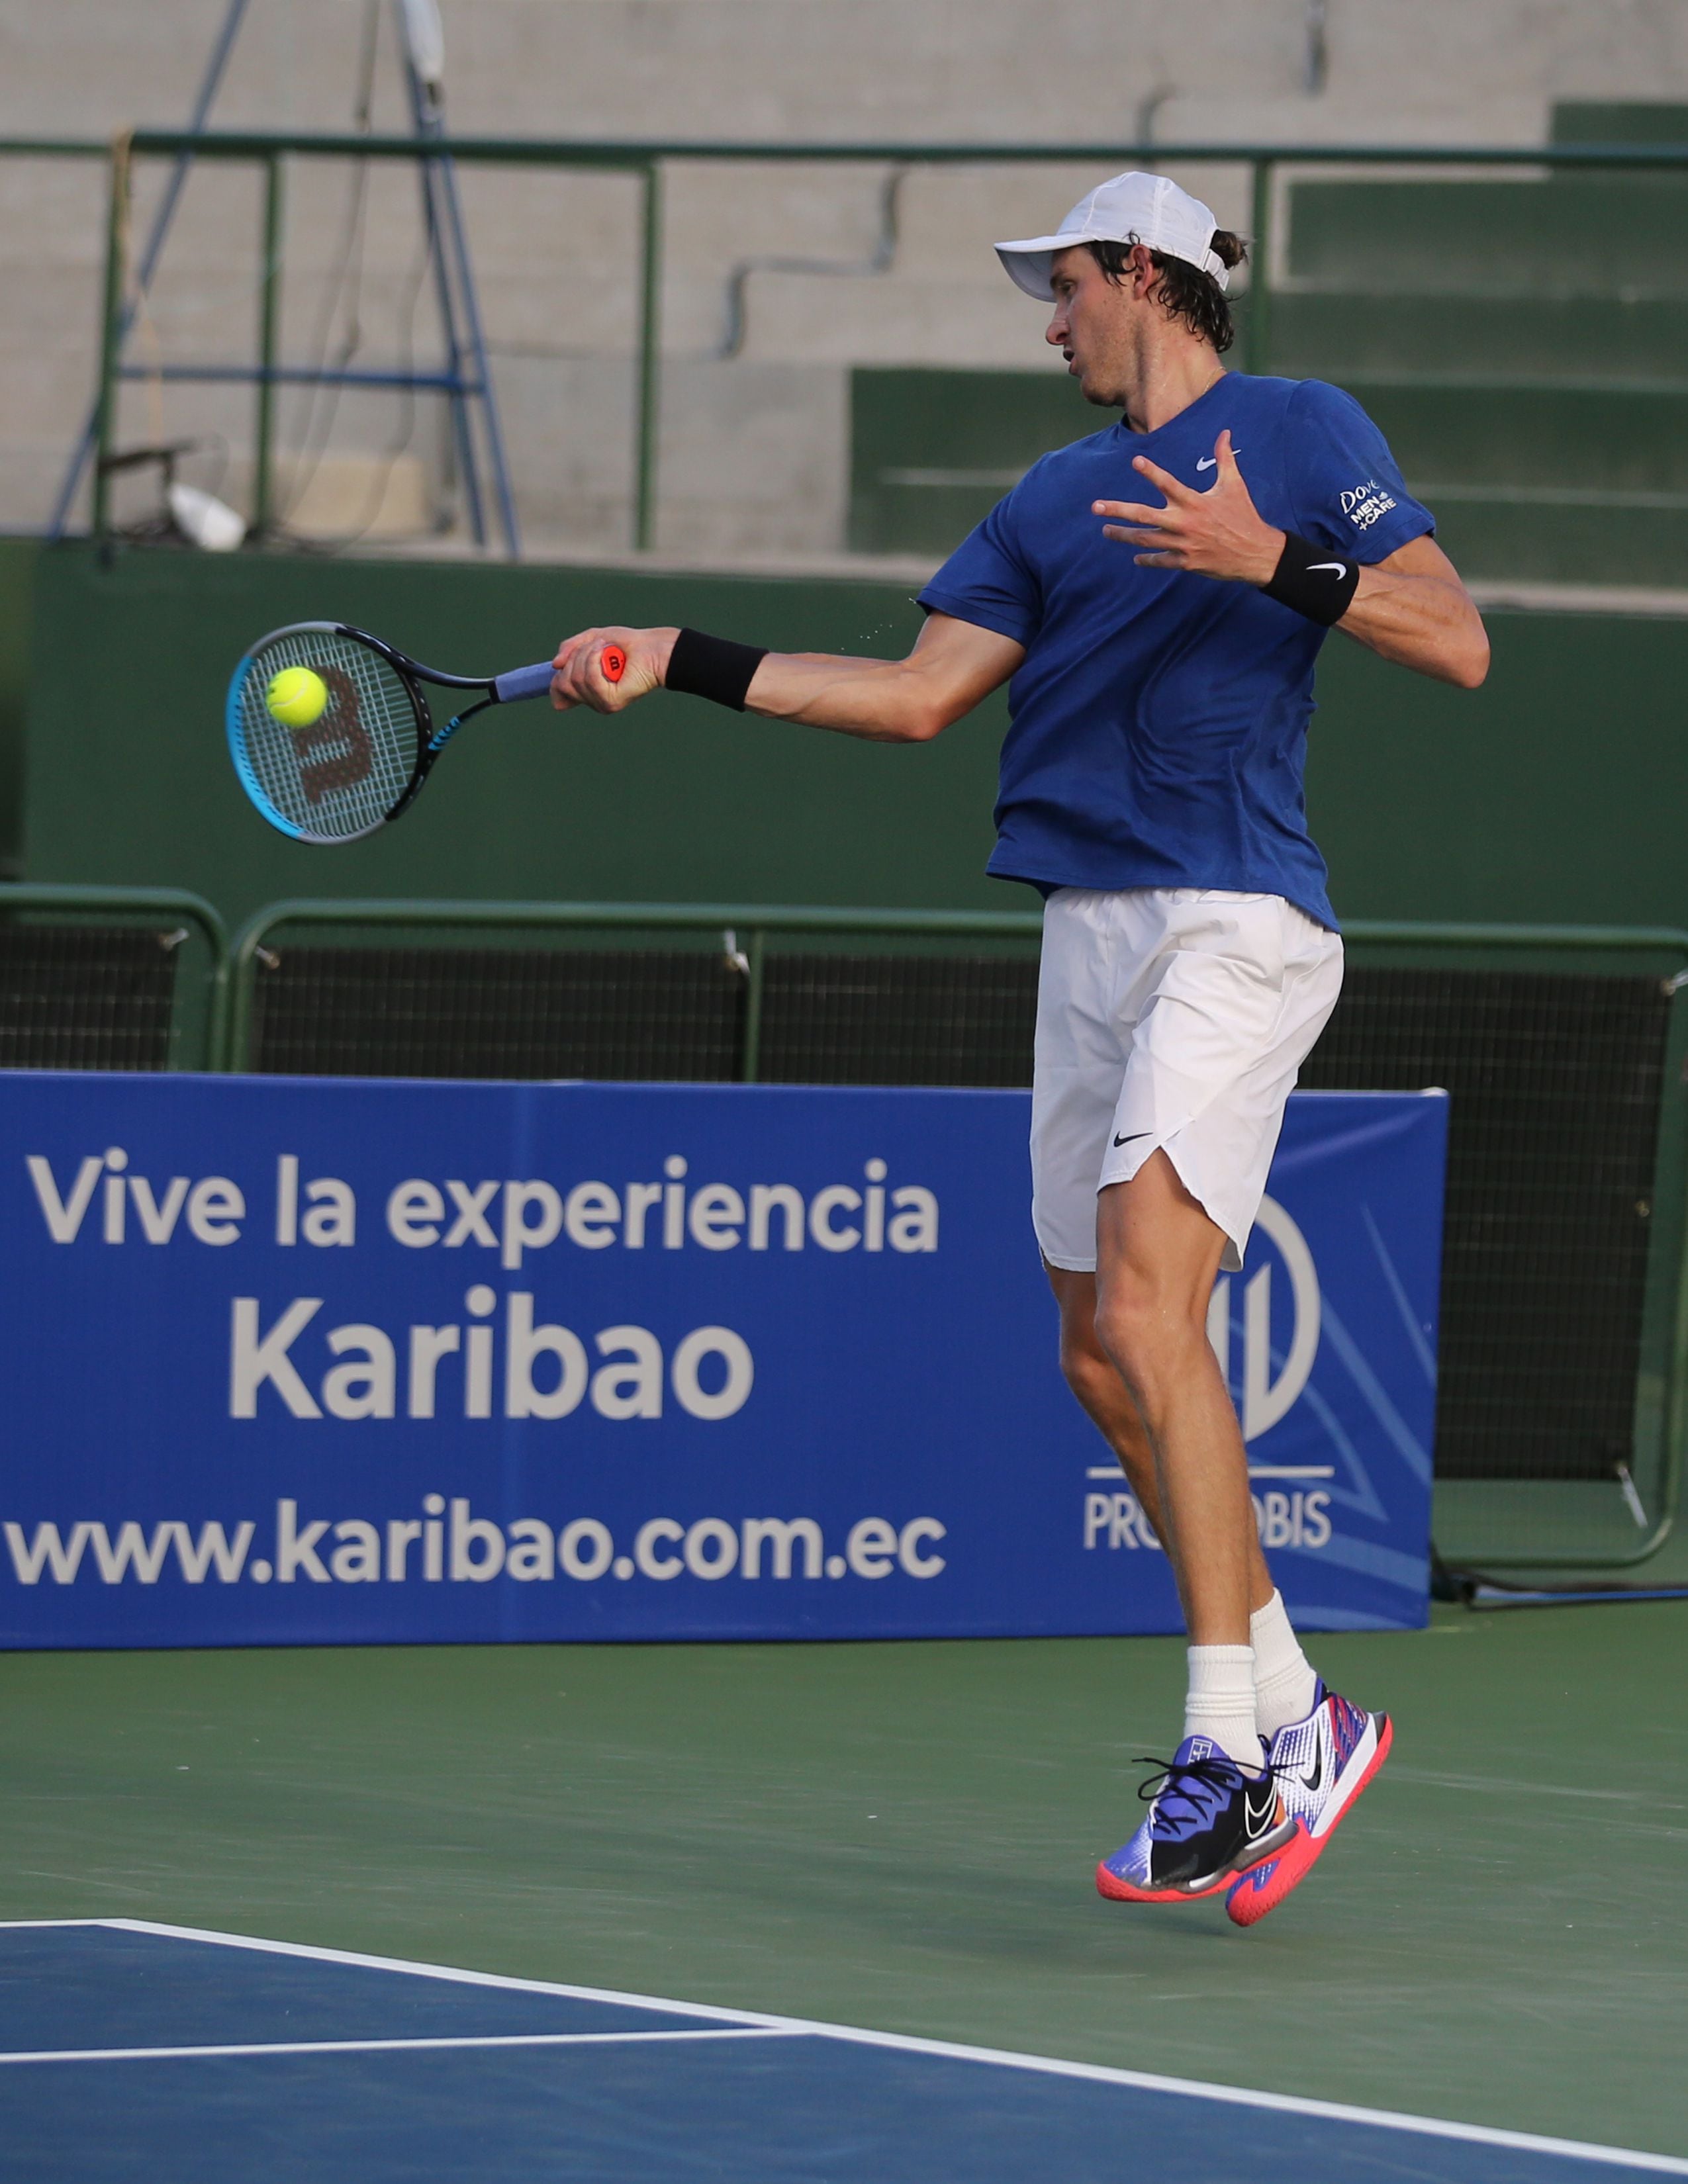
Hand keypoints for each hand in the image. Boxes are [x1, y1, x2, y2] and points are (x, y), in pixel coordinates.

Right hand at [549, 626, 677, 712]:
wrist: (653, 648)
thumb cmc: (627, 644)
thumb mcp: (591, 639)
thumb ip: (570, 649)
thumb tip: (555, 665)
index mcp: (587, 690)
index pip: (558, 697)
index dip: (557, 680)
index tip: (564, 662)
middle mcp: (593, 701)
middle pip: (562, 684)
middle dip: (575, 657)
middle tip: (596, 646)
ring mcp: (601, 703)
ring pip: (575, 678)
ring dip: (588, 654)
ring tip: (606, 647)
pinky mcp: (611, 702)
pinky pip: (590, 679)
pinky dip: (595, 658)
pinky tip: (607, 653)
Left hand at [1092, 430, 1283, 584]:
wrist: (1255, 553)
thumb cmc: (1244, 516)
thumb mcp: (1234, 485)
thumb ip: (1225, 458)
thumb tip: (1225, 433)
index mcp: (1195, 502)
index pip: (1168, 483)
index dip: (1151, 472)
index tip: (1135, 461)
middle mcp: (1184, 522)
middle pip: (1144, 515)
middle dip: (1118, 510)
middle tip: (1096, 507)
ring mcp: (1183, 544)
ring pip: (1145, 539)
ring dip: (1123, 535)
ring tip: (1106, 530)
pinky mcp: (1185, 562)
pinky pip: (1159, 560)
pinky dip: (1146, 559)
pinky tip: (1135, 556)